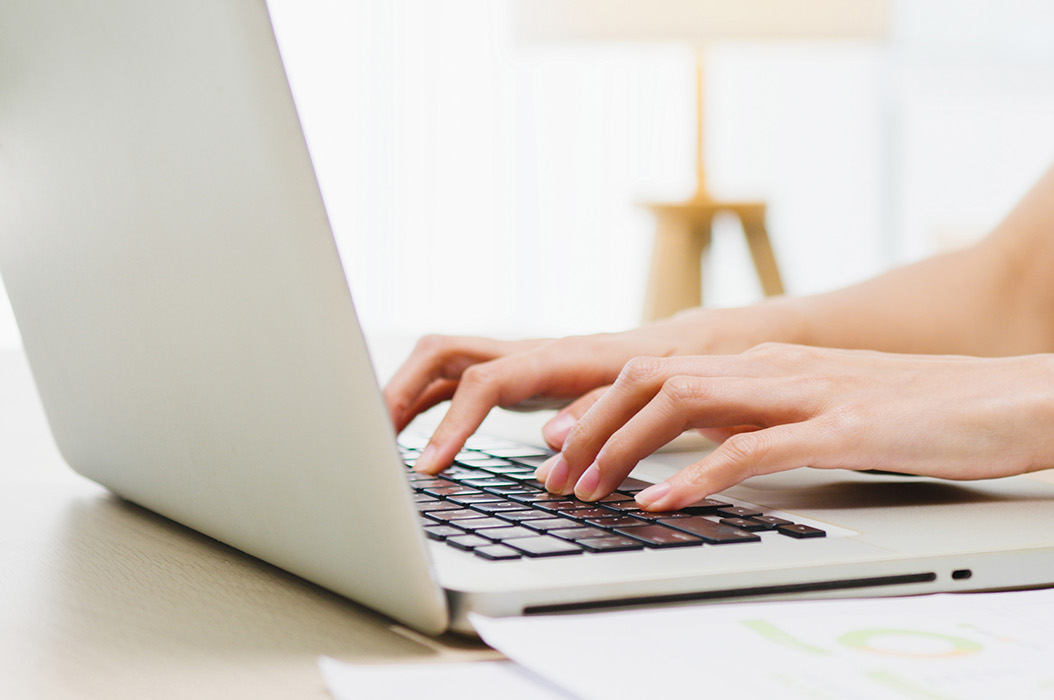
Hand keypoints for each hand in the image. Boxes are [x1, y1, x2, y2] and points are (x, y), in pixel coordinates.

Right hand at [383, 319, 745, 474]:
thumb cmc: (666, 373)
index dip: (451, 425)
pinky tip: (412, 436)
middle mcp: (526, 352)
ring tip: (375, 439)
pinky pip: (455, 380)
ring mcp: (515, 361)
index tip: (427, 466)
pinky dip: (426, 402)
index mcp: (555, 358)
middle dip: (399, 392)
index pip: (482, 384)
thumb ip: (598, 413)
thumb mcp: (643, 395)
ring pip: (440, 362)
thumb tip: (550, 440)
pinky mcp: (514, 375)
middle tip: (373, 441)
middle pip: (441, 354)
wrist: (681, 350)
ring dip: (402, 393)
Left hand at [540, 343, 1053, 509]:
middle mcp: (778, 367)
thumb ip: (771, 420)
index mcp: (773, 362)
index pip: (660, 371)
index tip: (558, 443)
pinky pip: (751, 448)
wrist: (1021, 398)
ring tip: (588, 488)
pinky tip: (663, 503)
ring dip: (624, 446)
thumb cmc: (934, 413)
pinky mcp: (843, 428)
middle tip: (553, 475)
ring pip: (684, 401)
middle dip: (591, 426)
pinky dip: (696, 475)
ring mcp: (808, 393)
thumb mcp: (832, 411)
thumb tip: (709, 447)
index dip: (599, 406)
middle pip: (652, 379)